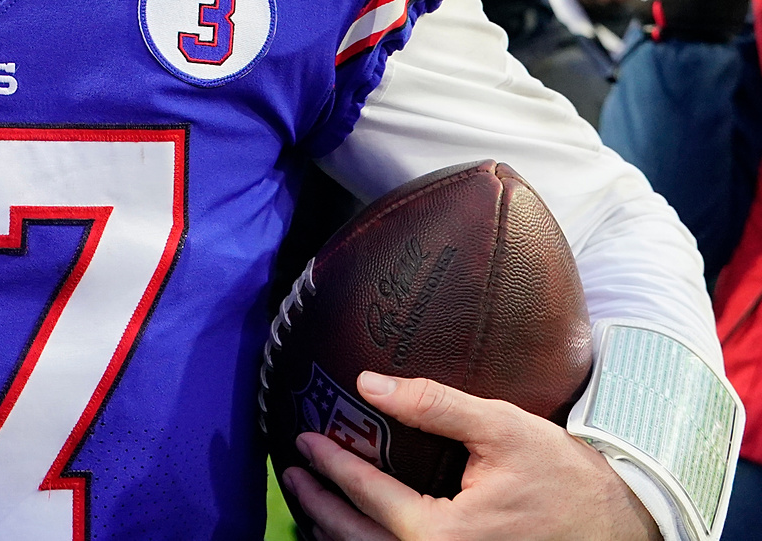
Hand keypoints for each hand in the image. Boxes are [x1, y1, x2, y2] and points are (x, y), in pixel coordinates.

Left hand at [281, 372, 657, 540]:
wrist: (618, 524)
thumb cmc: (563, 476)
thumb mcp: (501, 429)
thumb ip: (433, 405)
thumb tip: (368, 382)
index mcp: (443, 535)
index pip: (369, 496)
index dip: (331, 466)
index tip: (303, 441)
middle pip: (356, 540)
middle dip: (317, 507)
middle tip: (290, 475)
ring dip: (334, 533)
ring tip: (309, 501)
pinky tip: (352, 529)